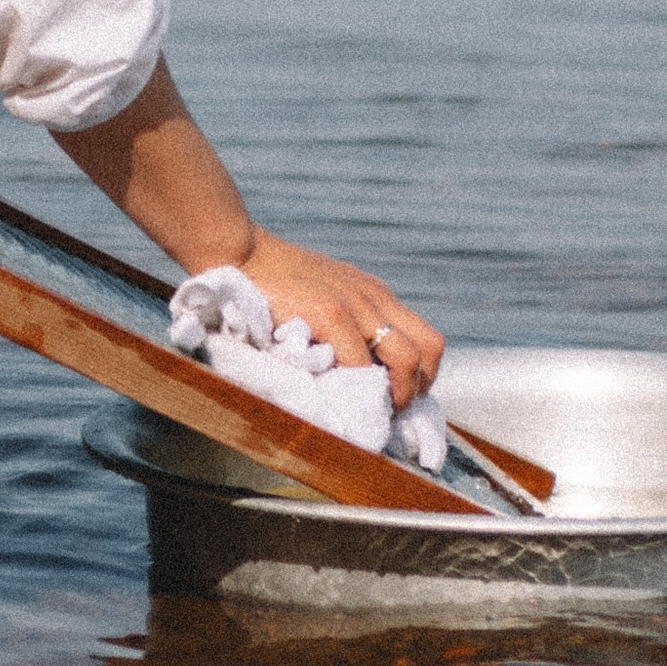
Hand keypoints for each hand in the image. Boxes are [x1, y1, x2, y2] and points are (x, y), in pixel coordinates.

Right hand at [233, 236, 442, 400]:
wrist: (237, 254)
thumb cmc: (272, 284)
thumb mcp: (324, 295)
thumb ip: (347, 323)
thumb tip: (360, 373)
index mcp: (374, 293)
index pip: (426, 340)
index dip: (421, 378)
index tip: (396, 399)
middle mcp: (373, 296)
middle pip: (428, 350)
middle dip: (415, 390)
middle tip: (388, 411)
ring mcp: (354, 303)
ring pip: (407, 359)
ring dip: (395, 395)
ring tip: (372, 411)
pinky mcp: (329, 313)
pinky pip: (362, 362)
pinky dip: (359, 388)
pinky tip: (343, 398)